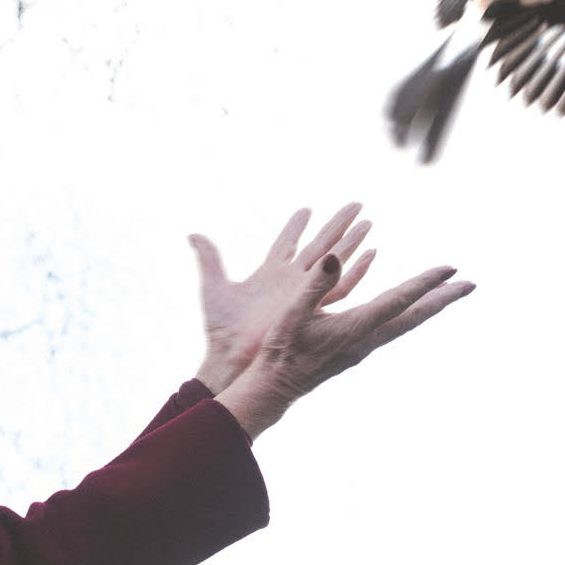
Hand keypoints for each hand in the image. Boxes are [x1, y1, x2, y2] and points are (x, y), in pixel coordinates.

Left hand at [191, 204, 374, 394]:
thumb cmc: (223, 330)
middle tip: (356, 204)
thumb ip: (209, 258)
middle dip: (336, 225)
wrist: (234, 360)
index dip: (295, 226)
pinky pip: (340, 287)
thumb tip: (193, 234)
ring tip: (367, 222)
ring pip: (334, 262)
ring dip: (351, 242)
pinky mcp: (312, 307)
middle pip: (318, 246)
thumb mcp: (214, 287)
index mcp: (269, 274)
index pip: (286, 243)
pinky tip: (371, 253)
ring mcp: (304, 294)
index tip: (306, 209)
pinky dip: (355, 270)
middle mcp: (291, 282)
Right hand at [215, 248, 474, 441]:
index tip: (451, 268)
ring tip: (448, 292)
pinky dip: (409, 313)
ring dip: (429, 306)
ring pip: (406, 324)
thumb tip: (333, 257)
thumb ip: (314, 285)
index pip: (398, 301)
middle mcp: (367, 340)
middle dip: (443, 299)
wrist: (273, 390)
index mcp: (355, 328)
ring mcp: (364, 348)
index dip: (425, 283)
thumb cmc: (278, 351)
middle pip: (414, 317)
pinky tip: (405, 307)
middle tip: (471, 284)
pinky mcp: (356, 350)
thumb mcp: (292, 315)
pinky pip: (393, 328)